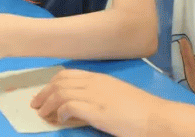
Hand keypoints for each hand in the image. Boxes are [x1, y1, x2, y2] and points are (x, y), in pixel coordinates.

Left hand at [31, 69, 159, 136]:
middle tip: (36, 104)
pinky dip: (60, 112)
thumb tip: (82, 104)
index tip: (44, 93)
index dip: (52, 83)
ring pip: (61, 92)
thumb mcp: (116, 95)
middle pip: (60, 81)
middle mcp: (95, 82)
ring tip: (42, 114)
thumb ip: (99, 95)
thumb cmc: (141, 109)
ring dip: (48, 104)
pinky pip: (69, 106)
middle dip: (44, 92)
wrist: (157, 117)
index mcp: (100, 78)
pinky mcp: (97, 110)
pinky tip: (60, 120)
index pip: (68, 74)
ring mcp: (95, 95)